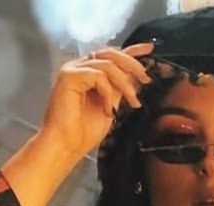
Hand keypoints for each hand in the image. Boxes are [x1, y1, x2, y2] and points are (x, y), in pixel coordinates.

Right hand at [42, 41, 153, 162]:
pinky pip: (98, 75)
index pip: (111, 56)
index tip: (148, 49)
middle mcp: (80, 68)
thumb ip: (119, 90)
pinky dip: (107, 93)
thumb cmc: (82, 134)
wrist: (65, 147)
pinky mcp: (69, 76)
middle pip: (110, 53)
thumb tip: (135, 77)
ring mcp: (73, 70)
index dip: (131, 51)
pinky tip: (107, 110)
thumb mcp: (110, 107)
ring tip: (132, 102)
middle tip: (146, 78)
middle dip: (132, 64)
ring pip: (107, 63)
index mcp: (88, 74)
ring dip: (125, 83)